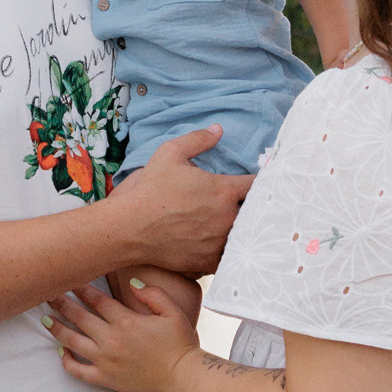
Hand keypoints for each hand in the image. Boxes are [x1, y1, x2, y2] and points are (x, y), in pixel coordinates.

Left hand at [43, 280, 197, 391]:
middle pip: (78, 316)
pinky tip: (61, 351)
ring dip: (56, 328)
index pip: (96, 299)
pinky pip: (77, 370)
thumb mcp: (173, 312)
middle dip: (62, 303)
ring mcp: (105, 361)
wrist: (182, 379)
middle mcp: (111, 339)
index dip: (81, 288)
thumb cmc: (181, 344)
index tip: (70, 280)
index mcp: (126, 321)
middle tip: (48, 294)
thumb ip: (153, 294)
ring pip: (72, 341)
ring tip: (45, 319)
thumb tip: (133, 283)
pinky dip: (66, 361)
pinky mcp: (105, 379)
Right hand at [113, 130, 249, 276]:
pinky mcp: (209, 261)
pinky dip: (229, 252)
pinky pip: (229, 258)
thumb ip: (198, 139)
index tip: (261, 181)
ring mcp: (219, 242)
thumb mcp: (170, 153)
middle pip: (255, 212)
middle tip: (253, 205)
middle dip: (254, 207)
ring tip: (243, 228)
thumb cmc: (149, 189)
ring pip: (244, 237)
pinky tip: (225, 247)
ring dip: (243, 231)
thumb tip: (218, 129)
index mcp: (223, 190)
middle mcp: (227, 217)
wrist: (130, 228)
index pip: (257, 184)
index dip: (261, 181)